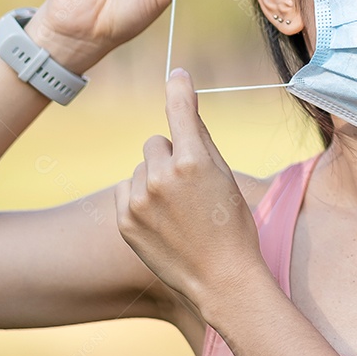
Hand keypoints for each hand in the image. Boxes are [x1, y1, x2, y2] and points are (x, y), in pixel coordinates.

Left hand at [114, 69, 267, 311]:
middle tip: (191, 187)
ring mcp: (139, 201)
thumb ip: (202, 139)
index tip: (177, 75)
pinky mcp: (124, 220)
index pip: (180, 111)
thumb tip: (185, 104)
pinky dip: (140, 200)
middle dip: (170, 157)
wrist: (221, 280)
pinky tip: (162, 222)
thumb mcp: (226, 177)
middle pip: (156, 143)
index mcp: (193, 162)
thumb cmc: (232, 226)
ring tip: (178, 211)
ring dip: (154, 180)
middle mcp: (161, 177)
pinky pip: (126, 191)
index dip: (179, 90)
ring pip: (141, 169)